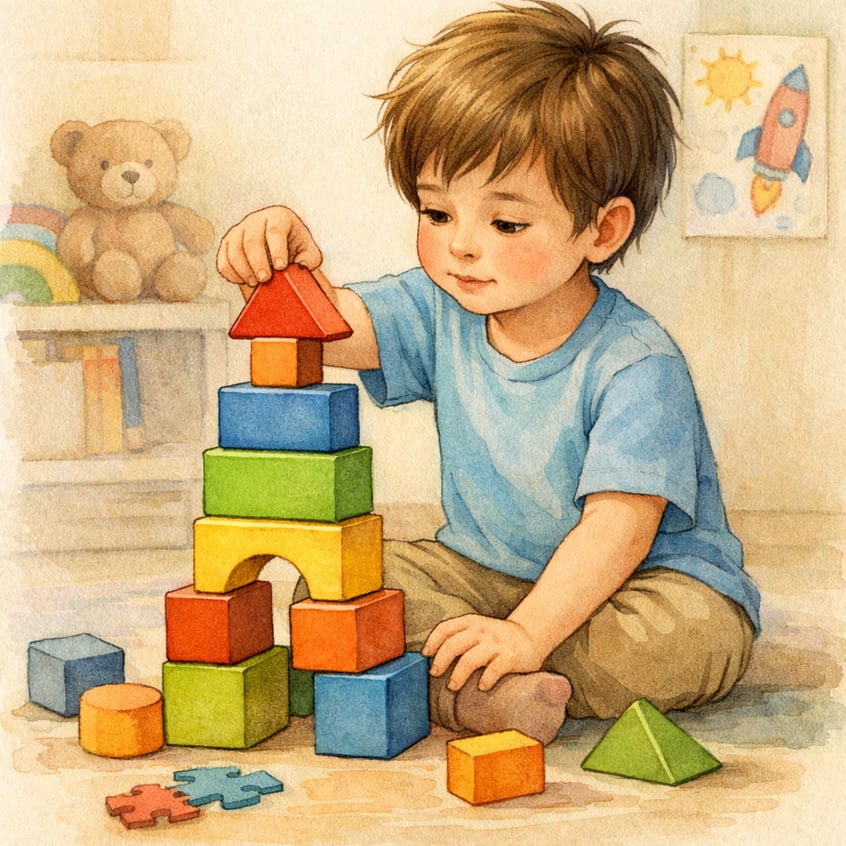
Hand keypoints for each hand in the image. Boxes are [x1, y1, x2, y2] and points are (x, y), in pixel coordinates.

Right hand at [216, 205, 322, 287]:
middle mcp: (256, 220)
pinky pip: (223, 259)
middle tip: (265, 279)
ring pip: (234, 249)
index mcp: (278, 217)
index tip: (281, 267)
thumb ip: (310, 258)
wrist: (279, 245)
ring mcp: (240, 231)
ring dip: (244, 270)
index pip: (275, 231)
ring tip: (255, 282)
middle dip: (258, 262)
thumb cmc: (294, 245)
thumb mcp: (308, 249)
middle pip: (252, 240)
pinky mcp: (228, 244)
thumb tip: (301, 266)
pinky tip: (243, 280)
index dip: (277, 250)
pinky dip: (231, 273)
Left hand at [421, 615, 546, 691]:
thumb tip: (433, 658)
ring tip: (453, 686)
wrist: (531, 635)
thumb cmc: (496, 637)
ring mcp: (496, 644)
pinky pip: (493, 670)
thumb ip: (460, 637)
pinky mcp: (510, 657)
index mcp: (471, 622)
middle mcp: (482, 631)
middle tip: (435, 674)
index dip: (432, 641)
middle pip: (453, 645)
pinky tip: (481, 687)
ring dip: (458, 675)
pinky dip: (485, 680)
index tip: (425, 655)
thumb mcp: (478, 629)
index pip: (445, 628)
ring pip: (470, 659)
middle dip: (441, 661)